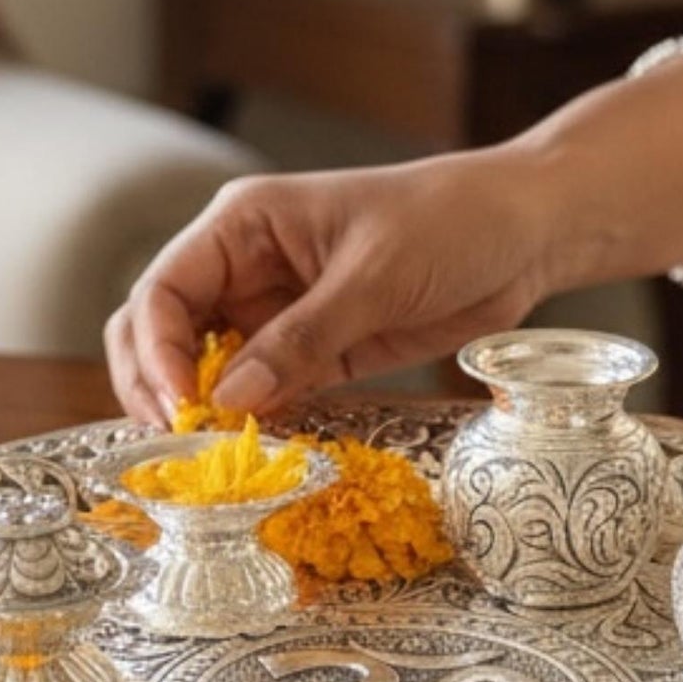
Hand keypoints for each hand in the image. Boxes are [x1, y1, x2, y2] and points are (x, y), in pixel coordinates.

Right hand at [105, 148, 560, 424]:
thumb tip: (230, 400)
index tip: (185, 408)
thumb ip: (302, 338)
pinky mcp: (314, 354)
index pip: (164, 291)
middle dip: (159, 387)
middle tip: (185, 444)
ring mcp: (276, 315)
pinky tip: (259, 455)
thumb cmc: (451, 222)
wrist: (524, 235)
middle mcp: (246, 269)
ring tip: (216, 459)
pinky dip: (252, 424)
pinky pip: (263, 393)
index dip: (158, 352)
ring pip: (207, 371)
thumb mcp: (375, 276)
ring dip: (203, 414)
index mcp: (243, 226)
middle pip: (162, 334)